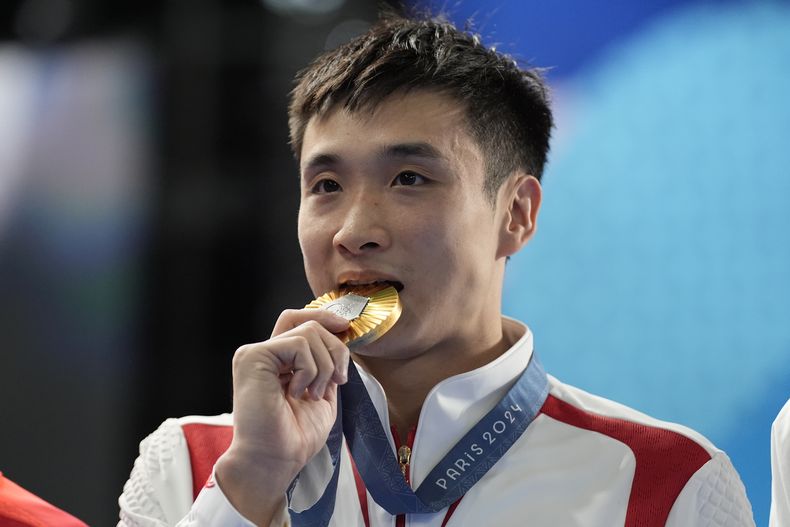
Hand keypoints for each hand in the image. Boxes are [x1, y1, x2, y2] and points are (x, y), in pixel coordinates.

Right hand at [215, 308, 349, 525]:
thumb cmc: (295, 436)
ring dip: (325, 366)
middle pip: (310, 324)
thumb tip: (342, 337)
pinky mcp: (253, 356)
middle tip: (337, 381)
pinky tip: (298, 392)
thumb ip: (328, 365)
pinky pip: (298, 344)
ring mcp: (256, 353)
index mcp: (278, 361)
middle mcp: (264, 353)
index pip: (298, 320)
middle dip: (336, 350)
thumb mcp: (323, 393)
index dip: (323, 317)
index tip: (345, 326)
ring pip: (309, 333)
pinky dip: (310, 369)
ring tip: (313, 394)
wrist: (276, 459)